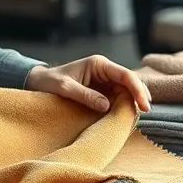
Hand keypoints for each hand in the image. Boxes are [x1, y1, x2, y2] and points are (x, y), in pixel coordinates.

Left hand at [24, 55, 151, 112]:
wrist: (37, 82)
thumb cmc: (49, 82)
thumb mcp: (65, 88)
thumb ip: (85, 96)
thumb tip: (106, 106)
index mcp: (99, 64)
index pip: (125, 75)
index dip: (137, 89)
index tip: (144, 105)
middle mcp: (105, 72)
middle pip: (130, 83)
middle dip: (139, 97)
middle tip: (144, 113)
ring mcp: (104, 82)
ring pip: (126, 92)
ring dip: (132, 103)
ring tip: (137, 117)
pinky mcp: (101, 92)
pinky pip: (117, 99)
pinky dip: (123, 107)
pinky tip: (127, 117)